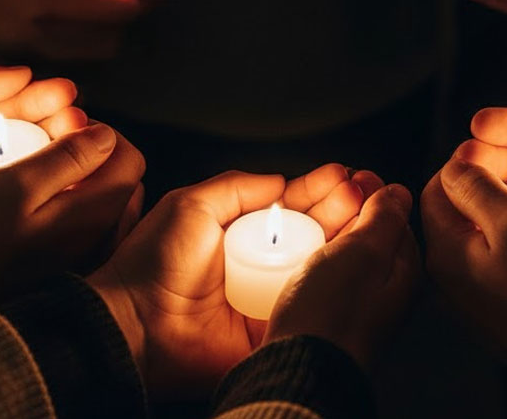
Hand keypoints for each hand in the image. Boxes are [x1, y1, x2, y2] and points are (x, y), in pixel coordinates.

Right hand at [0, 0, 139, 59]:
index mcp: (28, 2)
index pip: (106, 10)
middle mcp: (31, 40)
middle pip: (107, 37)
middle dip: (127, 15)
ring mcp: (27, 61)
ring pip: (94, 53)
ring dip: (110, 30)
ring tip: (105, 0)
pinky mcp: (24, 70)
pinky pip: (73, 60)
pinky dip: (87, 41)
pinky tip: (81, 17)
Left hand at [87, 164, 383, 397]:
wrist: (134, 324)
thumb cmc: (153, 261)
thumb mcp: (194, 205)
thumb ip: (239, 188)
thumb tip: (283, 181)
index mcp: (240, 233)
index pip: (291, 208)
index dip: (319, 190)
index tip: (347, 175)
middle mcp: (260, 264)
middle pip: (314, 233)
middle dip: (343, 207)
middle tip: (370, 186)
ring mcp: (270, 297)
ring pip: (320, 265)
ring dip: (348, 237)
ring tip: (372, 207)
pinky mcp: (274, 330)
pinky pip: (310, 305)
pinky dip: (336, 283)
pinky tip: (359, 256)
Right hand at [267, 183, 418, 369]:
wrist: (298, 368)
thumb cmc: (335, 314)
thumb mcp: (365, 252)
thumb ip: (383, 218)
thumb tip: (397, 192)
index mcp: (404, 272)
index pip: (396, 219)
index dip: (374, 192)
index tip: (352, 175)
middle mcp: (385, 291)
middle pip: (369, 236)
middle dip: (350, 209)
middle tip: (328, 189)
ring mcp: (356, 306)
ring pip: (344, 255)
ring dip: (328, 231)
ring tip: (307, 216)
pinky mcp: (326, 317)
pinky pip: (323, 276)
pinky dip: (312, 258)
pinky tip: (296, 255)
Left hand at [422, 157, 506, 418]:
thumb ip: (476, 188)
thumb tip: (454, 166)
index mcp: (444, 255)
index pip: (434, 191)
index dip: (463, 163)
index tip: (497, 150)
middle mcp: (452, 282)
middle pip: (456, 216)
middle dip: (485, 188)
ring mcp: (478, 302)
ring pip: (483, 240)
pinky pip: (505, 266)